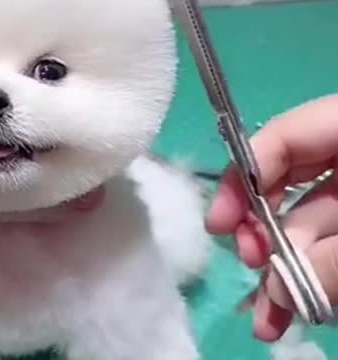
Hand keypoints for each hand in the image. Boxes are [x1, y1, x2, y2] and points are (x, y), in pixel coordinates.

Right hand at [206, 95, 337, 341]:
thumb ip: (334, 256)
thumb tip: (278, 291)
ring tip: (269, 318)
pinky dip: (309, 279)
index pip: (283, 135)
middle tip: (255, 269)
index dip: (244, 177)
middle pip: (287, 185)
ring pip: (306, 227)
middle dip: (263, 235)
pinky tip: (288, 312)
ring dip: (282, 272)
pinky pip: (328, 248)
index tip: (223, 226)